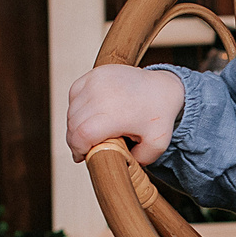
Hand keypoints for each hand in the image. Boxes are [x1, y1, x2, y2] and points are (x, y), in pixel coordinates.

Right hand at [65, 64, 185, 163]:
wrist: (163, 87)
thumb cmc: (159, 116)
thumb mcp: (156, 146)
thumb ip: (136, 161)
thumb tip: (115, 163)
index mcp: (116, 114)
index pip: (82, 135)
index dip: (77, 149)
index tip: (81, 156)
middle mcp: (102, 94)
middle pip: (74, 124)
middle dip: (75, 140)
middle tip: (85, 148)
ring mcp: (97, 80)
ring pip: (72, 110)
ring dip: (75, 124)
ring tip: (87, 133)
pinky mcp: (95, 73)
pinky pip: (74, 95)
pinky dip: (76, 107)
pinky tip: (88, 115)